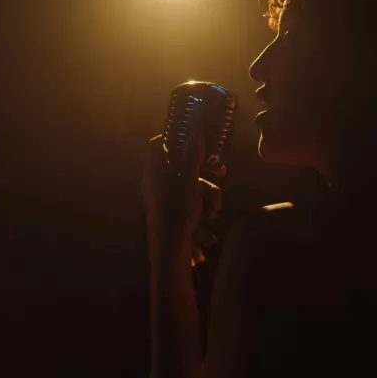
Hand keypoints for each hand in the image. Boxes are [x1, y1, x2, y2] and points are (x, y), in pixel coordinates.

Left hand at [142, 132, 222, 258]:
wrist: (171, 245)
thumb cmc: (177, 209)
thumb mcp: (189, 180)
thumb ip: (192, 155)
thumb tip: (196, 132)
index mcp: (155, 169)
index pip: (157, 143)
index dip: (173, 137)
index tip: (193, 137)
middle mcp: (156, 179)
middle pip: (180, 163)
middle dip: (204, 170)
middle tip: (221, 171)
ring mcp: (163, 193)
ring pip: (190, 181)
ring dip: (207, 191)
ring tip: (214, 206)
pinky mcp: (171, 206)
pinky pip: (188, 195)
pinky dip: (201, 201)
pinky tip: (209, 214)